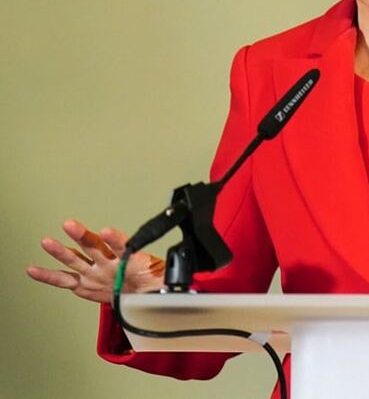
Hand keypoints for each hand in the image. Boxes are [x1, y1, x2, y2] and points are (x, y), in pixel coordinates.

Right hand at [26, 219, 164, 303]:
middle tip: (71, 225)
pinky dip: (48, 275)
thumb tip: (183, 278)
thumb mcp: (168, 279)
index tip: (107, 231)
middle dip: (82, 236)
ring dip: (62, 250)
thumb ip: (170, 278)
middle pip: (94, 246)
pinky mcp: (85, 284)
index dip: (115, 239)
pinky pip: (64, 279)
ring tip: (47, 241)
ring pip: (76, 259)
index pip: (123, 246)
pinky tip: (34, 269)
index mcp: (130, 258)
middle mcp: (109, 262)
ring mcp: (95, 271)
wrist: (145, 296)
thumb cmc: (156, 283)